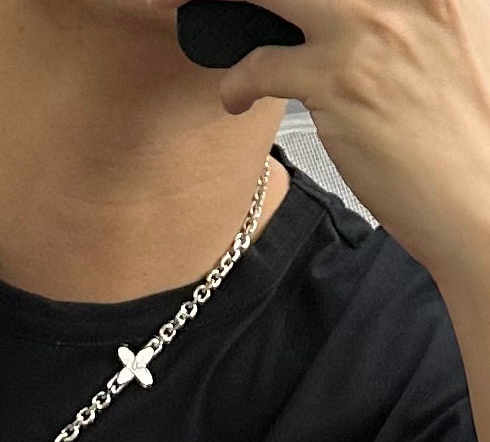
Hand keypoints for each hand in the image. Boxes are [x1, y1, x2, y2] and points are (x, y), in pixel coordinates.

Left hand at [152, 0, 489, 276]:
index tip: (269, 0)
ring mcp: (370, 30)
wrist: (475, 193)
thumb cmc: (451, 129)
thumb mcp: (435, 41)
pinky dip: (235, 83)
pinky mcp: (340, 82)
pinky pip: (260, 64)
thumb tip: (328, 15)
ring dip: (225, 6)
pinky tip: (236, 98)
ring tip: (208, 21)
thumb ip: (391, 15)